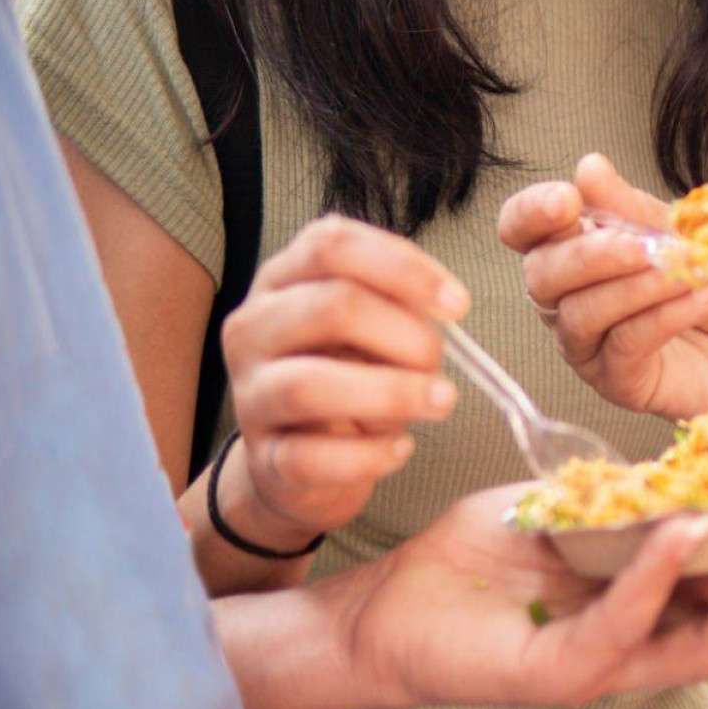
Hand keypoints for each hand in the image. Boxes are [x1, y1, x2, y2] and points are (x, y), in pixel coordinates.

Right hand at [217, 216, 466, 546]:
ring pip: (310, 384)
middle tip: (439, 362)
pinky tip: (401, 449)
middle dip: (405, 334)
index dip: (402, 268)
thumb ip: (399, 305)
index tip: (457, 305)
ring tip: (440, 402)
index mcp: (283, 280)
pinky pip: (311, 457)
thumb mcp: (371, 327)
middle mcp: (254, 329)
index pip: (331, 245)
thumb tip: (445, 307)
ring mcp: (250, 395)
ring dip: (391, 393)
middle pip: (329, 306)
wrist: (299, 463)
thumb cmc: (346, 375)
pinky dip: (368, 454)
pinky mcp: (264, 458)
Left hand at [337, 487, 707, 708]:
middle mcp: (670, 644)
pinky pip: (625, 628)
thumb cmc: (504, 550)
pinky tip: (687, 529)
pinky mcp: (560, 673)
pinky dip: (661, 578)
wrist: (396, 601)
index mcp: (691, 603)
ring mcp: (621, 665)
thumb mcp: (605, 501)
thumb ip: (671, 485)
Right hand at [499, 155, 707, 422]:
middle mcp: (574, 300)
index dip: (532, 213)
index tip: (567, 201)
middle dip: (589, 255)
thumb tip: (588, 168)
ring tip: (683, 272)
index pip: (525, 231)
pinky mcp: (621, 383)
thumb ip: (638, 210)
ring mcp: (594, 346)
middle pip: (540, 276)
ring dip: (633, 287)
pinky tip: (699, 299)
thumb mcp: (696, 235)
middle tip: (643, 245)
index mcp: (583, 252)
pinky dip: (661, 317)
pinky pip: (624, 346)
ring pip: (578, 314)